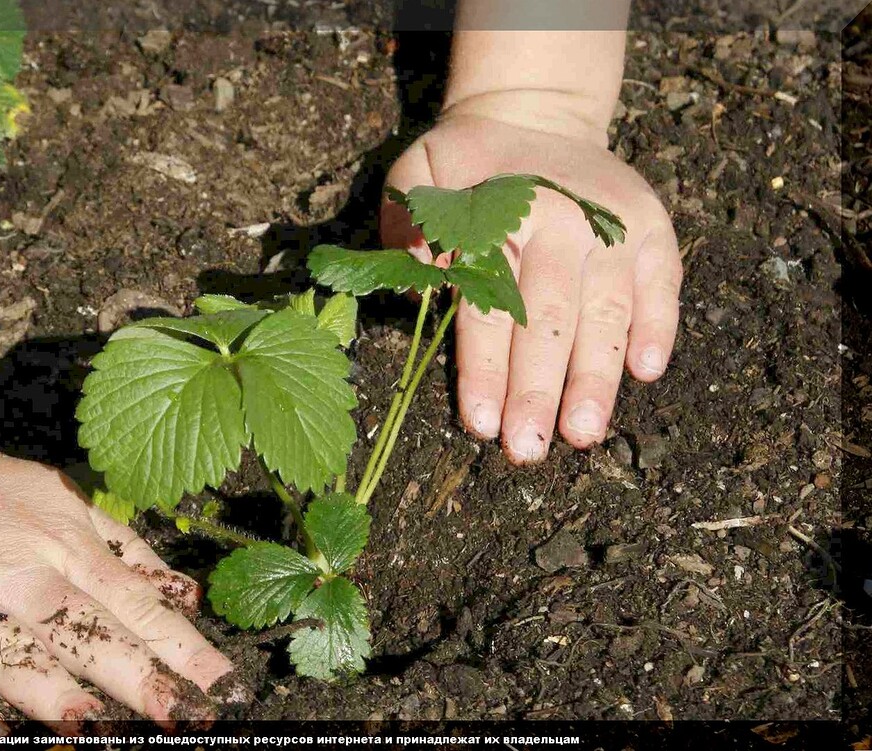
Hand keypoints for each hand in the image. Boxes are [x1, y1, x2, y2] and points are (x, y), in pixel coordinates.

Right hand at [0, 422, 235, 736]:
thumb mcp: (60, 500)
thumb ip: (124, 549)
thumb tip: (188, 596)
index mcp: (62, 542)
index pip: (133, 603)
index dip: (180, 647)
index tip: (222, 688)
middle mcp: (15, 571)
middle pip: (83, 629)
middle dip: (136, 678)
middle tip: (181, 716)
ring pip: (10, 654)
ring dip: (52, 692)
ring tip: (92, 728)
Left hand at [381, 102, 681, 463]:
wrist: (531, 114)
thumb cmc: (465, 166)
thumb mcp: (417, 176)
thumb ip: (406, 222)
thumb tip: (415, 273)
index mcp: (502, 215)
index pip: (489, 308)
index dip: (485, 369)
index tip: (480, 424)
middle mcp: (565, 221)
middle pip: (550, 322)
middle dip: (539, 392)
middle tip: (529, 449)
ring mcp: (615, 226)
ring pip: (606, 314)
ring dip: (596, 379)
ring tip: (583, 434)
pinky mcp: (653, 228)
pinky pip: (662, 284)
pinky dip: (658, 327)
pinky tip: (647, 374)